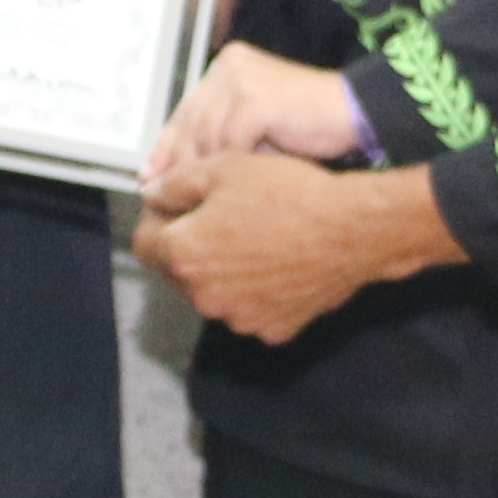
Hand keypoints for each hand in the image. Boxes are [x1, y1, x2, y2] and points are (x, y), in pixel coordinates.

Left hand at [136, 148, 458, 342]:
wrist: (352, 230)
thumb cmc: (290, 194)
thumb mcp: (224, 168)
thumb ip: (175, 184)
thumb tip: (151, 195)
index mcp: (185, 254)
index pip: (144, 243)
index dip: (157, 221)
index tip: (175, 206)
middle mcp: (205, 295)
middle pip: (178, 271)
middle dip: (190, 246)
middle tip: (221, 217)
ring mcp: (238, 318)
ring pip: (213, 292)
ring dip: (221, 270)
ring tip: (254, 237)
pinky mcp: (271, 328)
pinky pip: (249, 309)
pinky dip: (254, 291)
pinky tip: (276, 262)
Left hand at [147, 40, 361, 188]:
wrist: (358, 121)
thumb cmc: (309, 134)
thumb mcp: (253, 135)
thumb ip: (214, 142)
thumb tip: (161, 174)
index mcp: (228, 67)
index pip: (185, 111)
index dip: (166, 149)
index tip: (150, 182)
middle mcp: (230, 66)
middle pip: (190, 124)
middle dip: (181, 167)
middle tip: (168, 203)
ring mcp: (242, 79)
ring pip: (205, 137)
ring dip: (206, 174)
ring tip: (205, 206)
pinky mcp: (256, 98)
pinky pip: (228, 144)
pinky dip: (231, 170)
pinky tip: (236, 194)